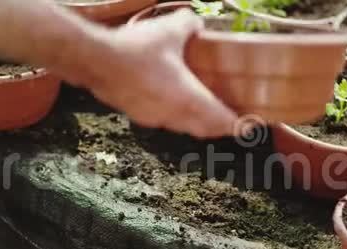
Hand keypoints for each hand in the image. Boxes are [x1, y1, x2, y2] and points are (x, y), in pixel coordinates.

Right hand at [77, 9, 238, 138]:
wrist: (95, 61)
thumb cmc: (134, 50)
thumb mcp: (169, 30)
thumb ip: (189, 25)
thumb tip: (195, 22)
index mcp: (188, 98)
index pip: (221, 120)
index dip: (239, 124)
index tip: (250, 126)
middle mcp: (173, 114)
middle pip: (204, 129)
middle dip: (219, 127)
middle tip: (230, 121)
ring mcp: (154, 118)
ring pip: (183, 127)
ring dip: (196, 122)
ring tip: (203, 112)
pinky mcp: (137, 114)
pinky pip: (163, 120)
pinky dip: (174, 115)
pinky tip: (169, 101)